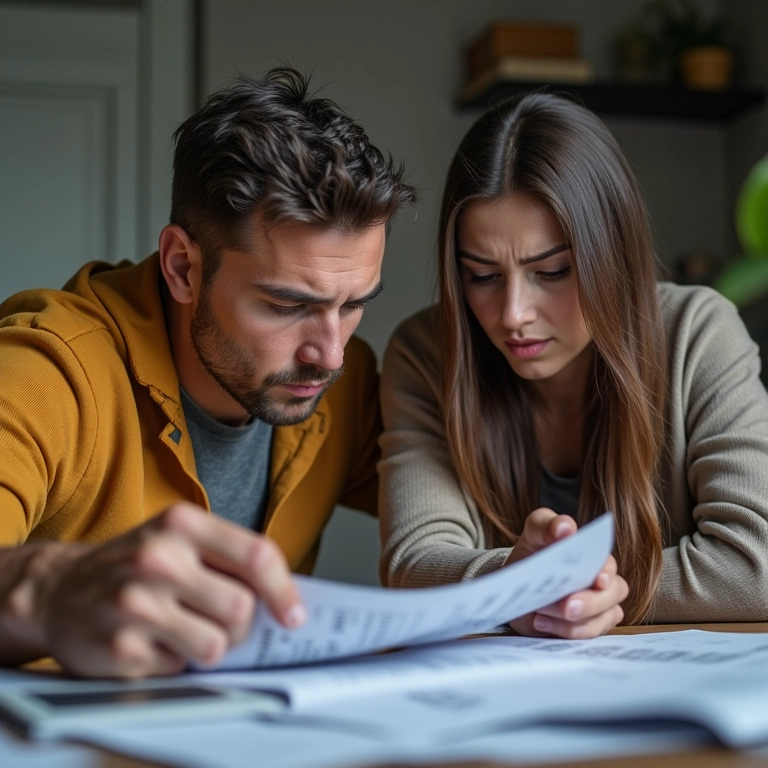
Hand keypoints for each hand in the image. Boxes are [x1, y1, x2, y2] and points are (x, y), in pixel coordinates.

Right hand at [6, 503, 304, 676]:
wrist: (58, 587)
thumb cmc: (134, 563)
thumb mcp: (179, 539)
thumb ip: (229, 558)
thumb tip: (285, 599)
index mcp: (183, 523)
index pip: (256, 556)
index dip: (284, 591)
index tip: (295, 616)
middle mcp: (158, 558)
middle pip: (241, 608)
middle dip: (241, 625)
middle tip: (219, 620)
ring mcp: (136, 603)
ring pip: (216, 645)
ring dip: (208, 646)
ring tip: (183, 629)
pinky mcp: (120, 647)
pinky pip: (179, 669)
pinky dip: (174, 662)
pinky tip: (152, 641)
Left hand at [504, 508, 627, 639]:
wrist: (517, 584)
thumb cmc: (532, 554)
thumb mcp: (533, 535)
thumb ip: (545, 525)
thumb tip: (565, 527)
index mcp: (594, 554)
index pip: (609, 563)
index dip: (606, 572)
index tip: (598, 580)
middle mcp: (603, 580)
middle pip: (614, 593)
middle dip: (591, 602)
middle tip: (567, 606)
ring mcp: (599, 605)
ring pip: (604, 618)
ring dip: (574, 621)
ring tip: (541, 613)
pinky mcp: (588, 626)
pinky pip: (589, 635)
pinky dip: (566, 632)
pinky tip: (542, 622)